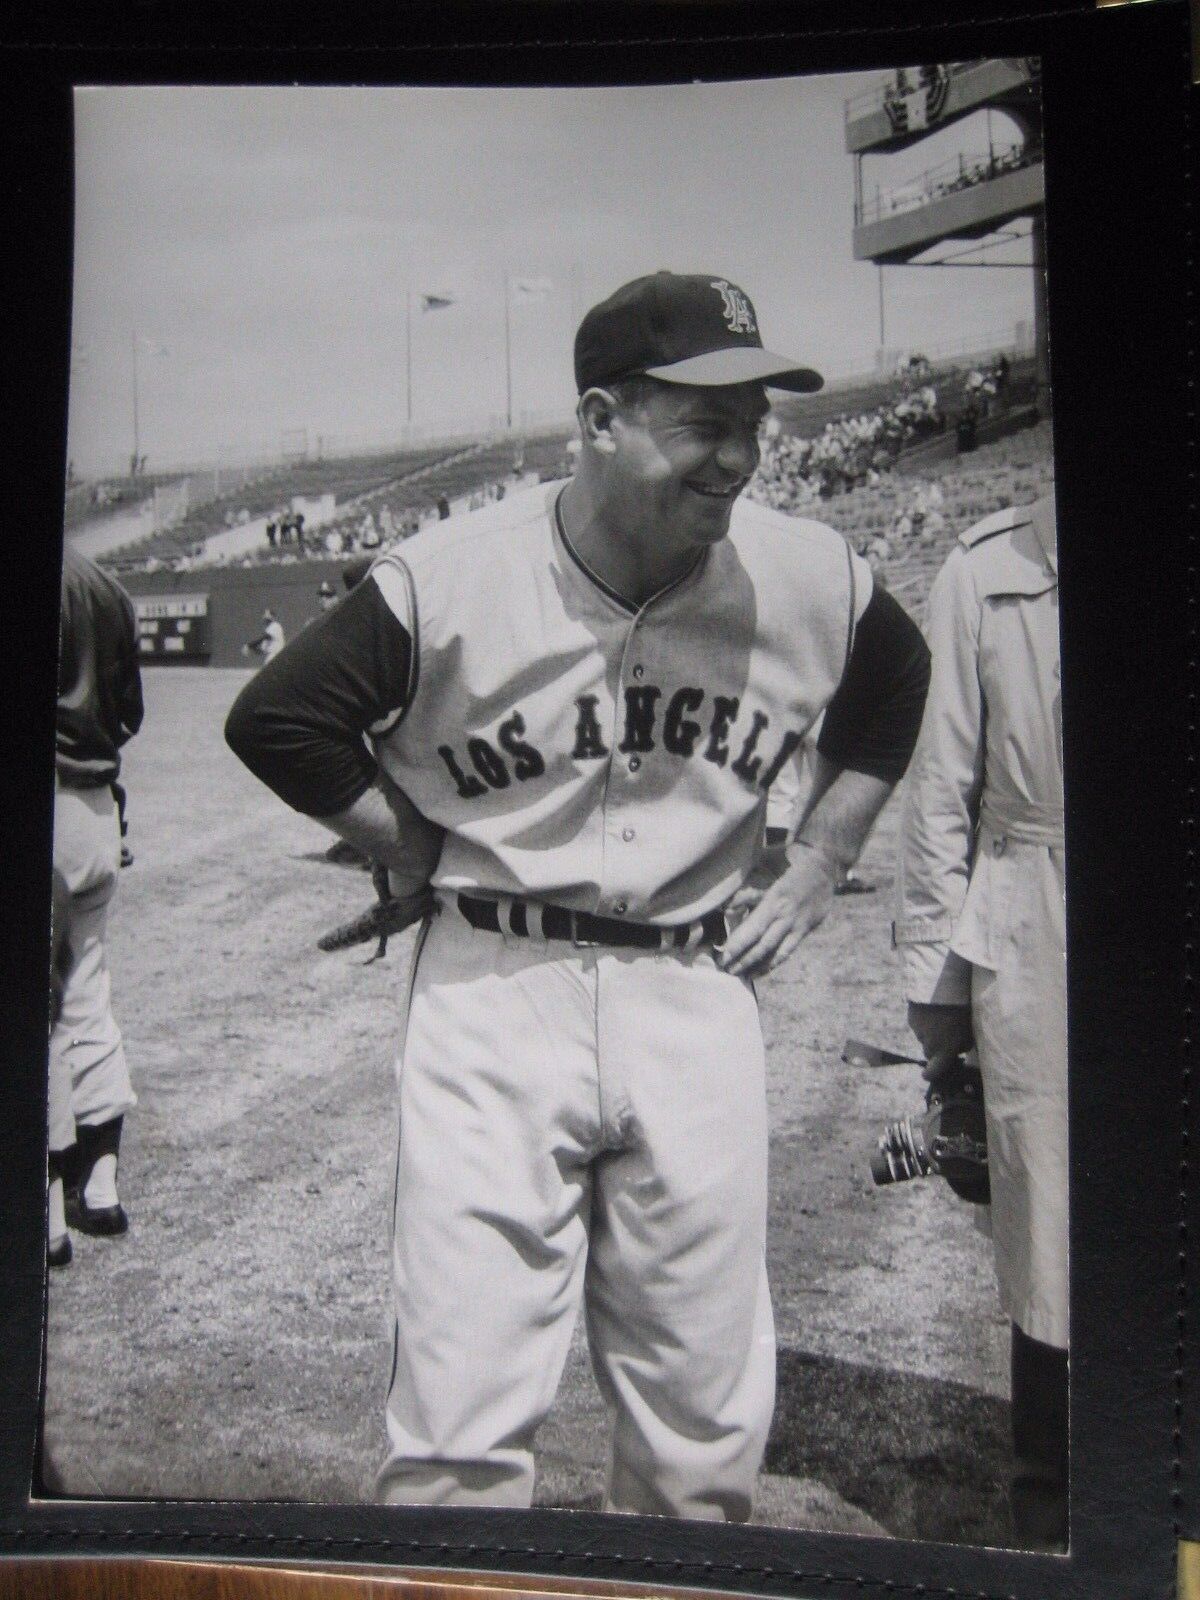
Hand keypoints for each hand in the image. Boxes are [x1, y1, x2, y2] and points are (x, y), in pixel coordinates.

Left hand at [717, 843, 837, 978]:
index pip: (753, 929)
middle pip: (763, 945)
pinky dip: (774, 962)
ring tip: (741, 976)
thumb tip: (727, 907)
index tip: (723, 956)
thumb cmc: (788, 861)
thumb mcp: (765, 868)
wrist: (823, 863)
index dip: (738, 946)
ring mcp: (798, 924)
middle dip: (744, 960)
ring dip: (758, 966)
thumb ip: (747, 890)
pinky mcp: (806, 929)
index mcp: (775, 900)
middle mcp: (787, 916)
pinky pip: (789, 950)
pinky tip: (762, 970)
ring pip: (776, 952)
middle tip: (726, 970)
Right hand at [906, 1001, 973, 1078]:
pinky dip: (923, 1020)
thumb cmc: (962, 1013)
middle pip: (929, 1052)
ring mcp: (918, 1031)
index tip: (927, 1075)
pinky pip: (917, 1024)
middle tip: (945, 1033)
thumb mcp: (969, 1032)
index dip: (930, 1074)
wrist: (943, 989)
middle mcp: (929, 1045)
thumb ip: (962, 1046)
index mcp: (944, 1052)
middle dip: (935, 1046)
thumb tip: (957, 1050)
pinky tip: (932, 1010)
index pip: (934, 1071)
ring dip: (929, 1031)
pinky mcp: (911, 1018)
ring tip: (940, 1017)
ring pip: (923, 1037)